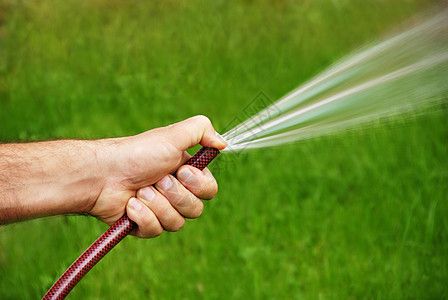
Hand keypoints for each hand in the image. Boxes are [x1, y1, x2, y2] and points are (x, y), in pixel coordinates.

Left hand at [89, 116, 226, 237]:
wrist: (102, 174)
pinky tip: (130, 205)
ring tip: (139, 191)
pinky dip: (143, 216)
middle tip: (157, 180)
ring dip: (157, 205)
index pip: (210, 190)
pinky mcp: (144, 225)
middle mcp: (175, 192)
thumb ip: (201, 130)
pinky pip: (156, 231)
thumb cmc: (137, 153)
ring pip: (177, 223)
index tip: (181, 170)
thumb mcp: (172, 134)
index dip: (198, 185)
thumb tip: (224, 144)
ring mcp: (160, 210)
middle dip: (175, 195)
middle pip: (196, 209)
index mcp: (185, 173)